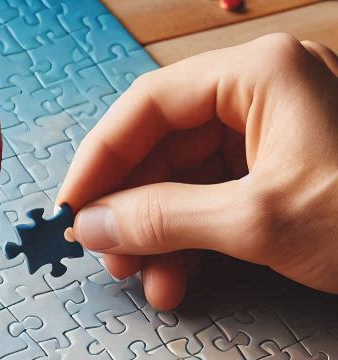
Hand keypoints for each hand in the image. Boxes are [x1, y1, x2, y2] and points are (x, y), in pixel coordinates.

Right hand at [60, 34, 337, 309]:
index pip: (148, 106)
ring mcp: (280, 133)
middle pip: (165, 145)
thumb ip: (161, 220)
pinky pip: (218, 200)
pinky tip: (179, 281)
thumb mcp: (257, 222)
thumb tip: (89, 225)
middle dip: (131, 209)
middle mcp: (266, 93)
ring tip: (148, 284)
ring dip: (159, 236)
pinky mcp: (290, 172)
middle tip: (108, 260)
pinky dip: (193, 242)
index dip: (98, 161)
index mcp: (260, 75)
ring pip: (188, 179)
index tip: (69, 211)